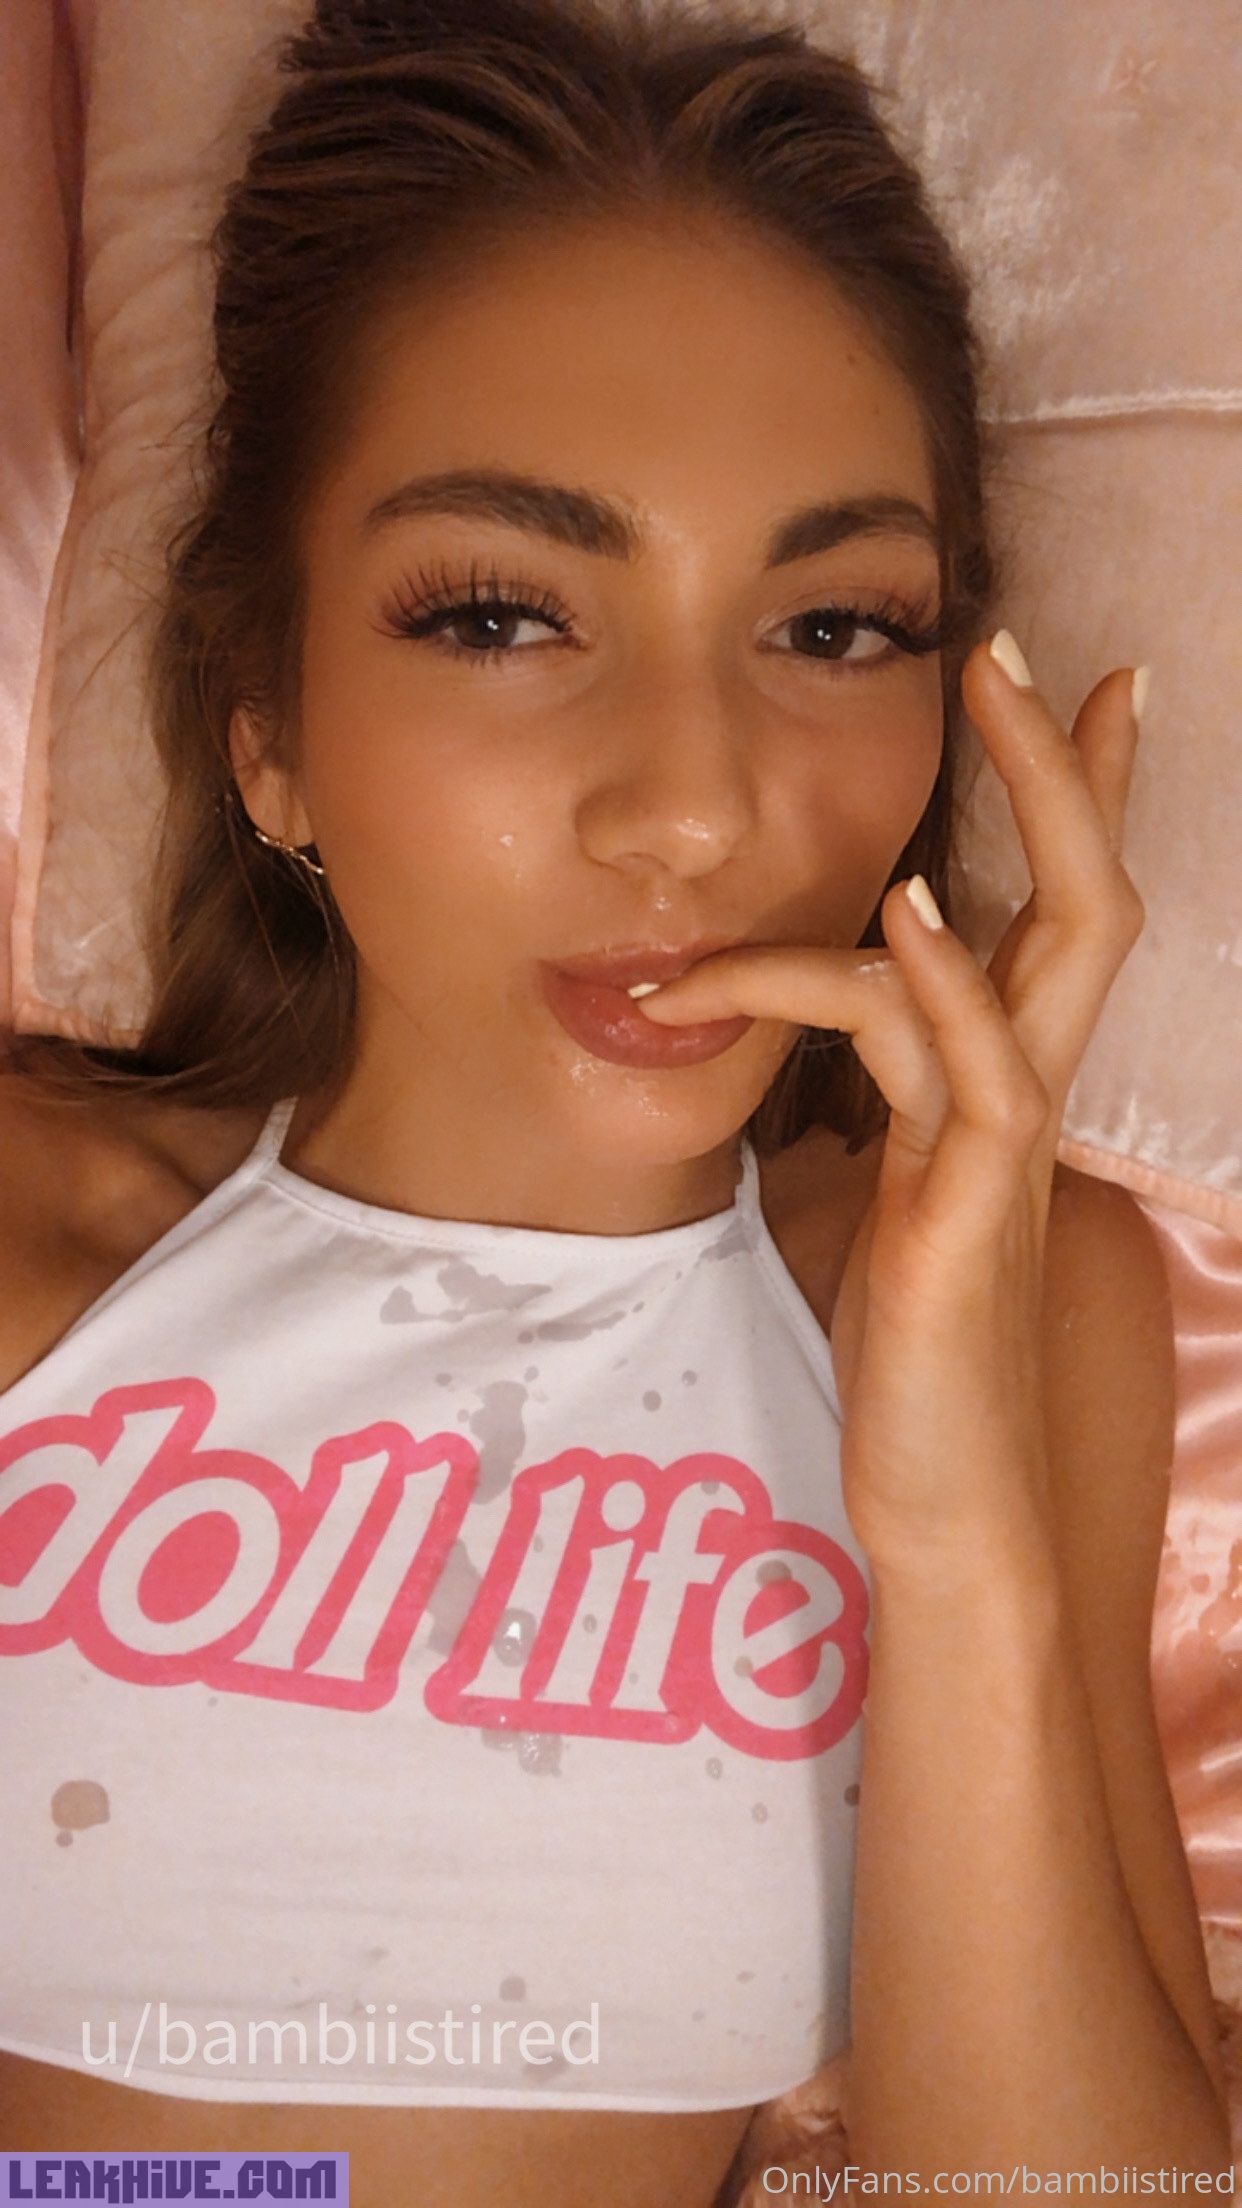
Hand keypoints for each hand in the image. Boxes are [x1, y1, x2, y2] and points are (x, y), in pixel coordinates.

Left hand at [639, 635, 1145, 1569]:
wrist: (945, 1503)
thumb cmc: (911, 1355)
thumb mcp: (883, 1193)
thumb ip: (882, 1093)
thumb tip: (833, 1004)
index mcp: (1002, 1092)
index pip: (1053, 920)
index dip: (1073, 801)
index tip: (1070, 683)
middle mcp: (1025, 1102)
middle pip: (1087, 900)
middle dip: (1063, 767)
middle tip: (1026, 644)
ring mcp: (1009, 1154)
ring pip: (1053, 950)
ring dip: (1023, 810)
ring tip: (980, 690)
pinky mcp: (967, 1218)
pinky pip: (974, 1073)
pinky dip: (939, 978)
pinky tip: (897, 907)